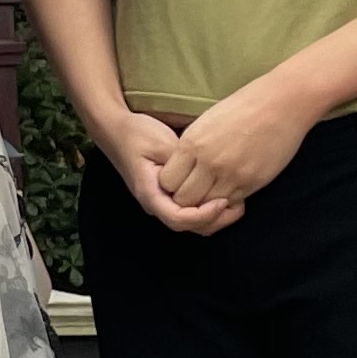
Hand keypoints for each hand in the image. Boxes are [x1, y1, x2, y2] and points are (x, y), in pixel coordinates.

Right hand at [99, 108, 242, 235]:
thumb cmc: (138, 134)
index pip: (177, 219)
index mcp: (149, 193)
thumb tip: (209, 175)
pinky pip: (190, 213)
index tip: (222, 200)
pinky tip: (224, 196)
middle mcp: (155, 204)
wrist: (117, 131)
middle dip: (215, 221)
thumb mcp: (162, 143)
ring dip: (214, 218)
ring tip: (237, 202)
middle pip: (187, 227)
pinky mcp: (169, 197)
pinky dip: (209, 211)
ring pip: (190, 224)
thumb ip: (184, 162)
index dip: (203, 215)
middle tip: (239, 205)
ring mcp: (161, 202)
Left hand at [154, 76, 319, 217]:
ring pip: (206, 206)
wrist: (281, 103)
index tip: (181, 180)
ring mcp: (231, 174)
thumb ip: (190, 148)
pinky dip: (228, 201)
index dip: (172, 185)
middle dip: (187, 199)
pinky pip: (231, 203)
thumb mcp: (205, 123)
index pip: (166, 181)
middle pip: (184, 199)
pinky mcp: (252, 182)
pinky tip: (231, 188)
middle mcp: (208, 162)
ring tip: (214, 190)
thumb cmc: (243, 107)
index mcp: (191, 143)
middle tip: (197, 190)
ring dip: (208, 202)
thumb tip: (179, 169)